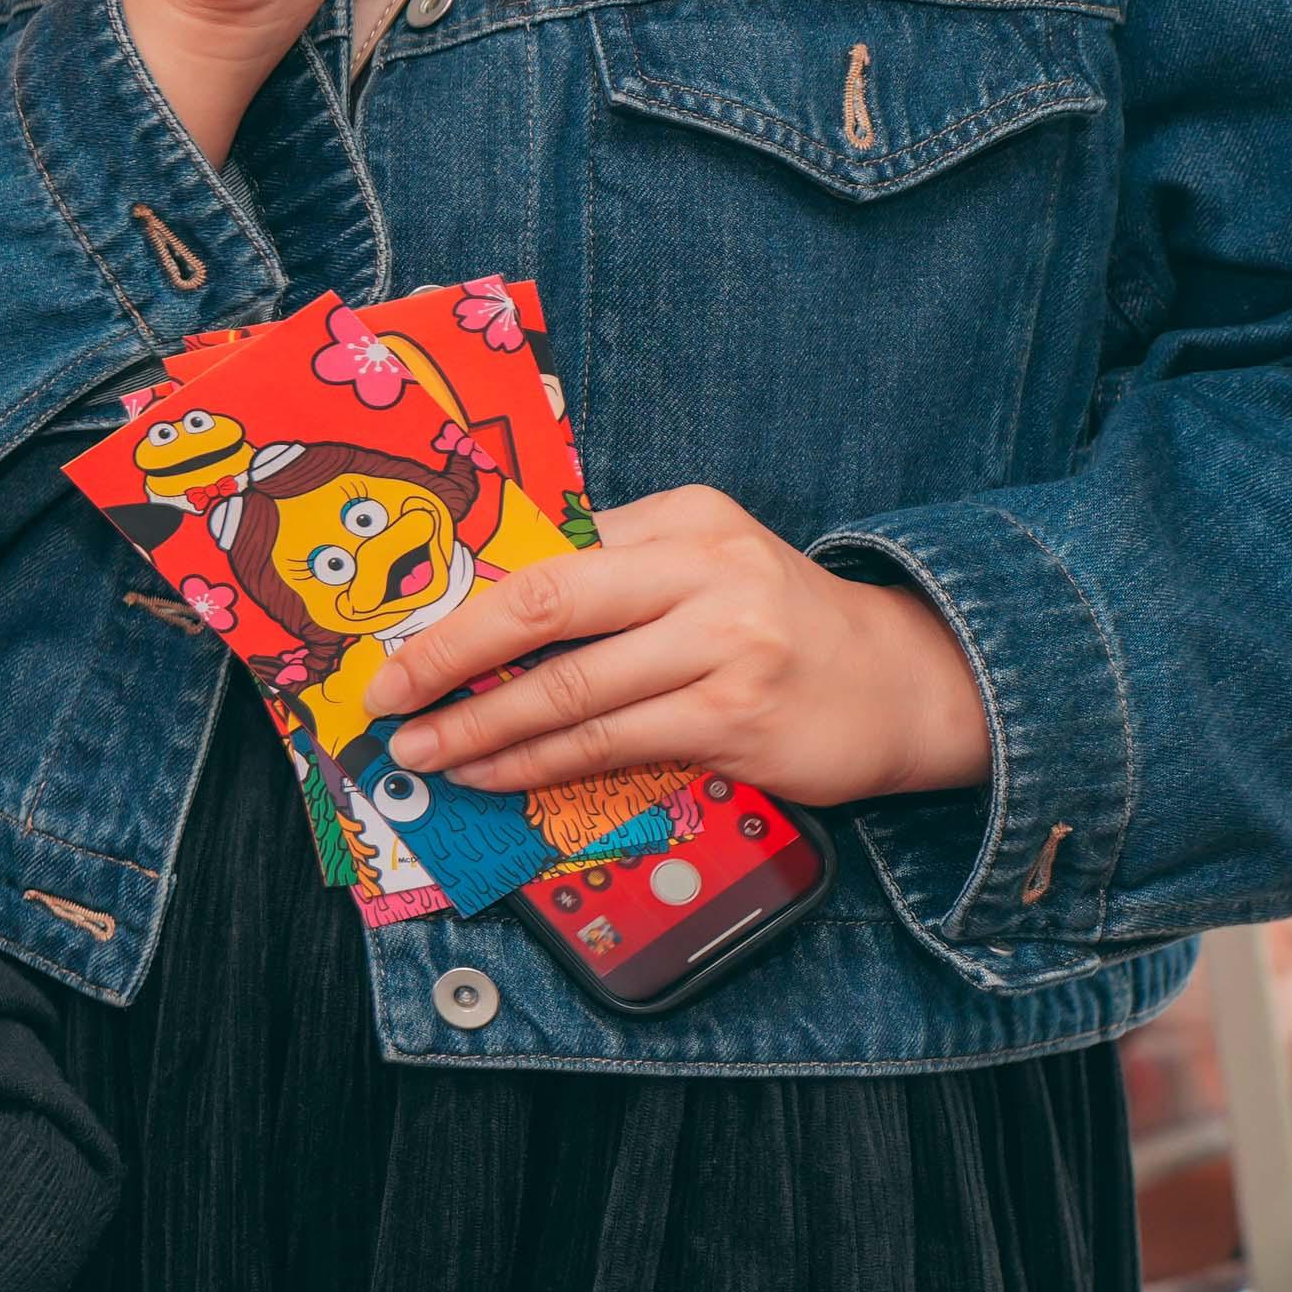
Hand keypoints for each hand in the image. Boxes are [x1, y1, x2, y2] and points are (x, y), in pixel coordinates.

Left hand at [369, 485, 991, 805]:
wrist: (906, 682)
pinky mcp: (734, 721)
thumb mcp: (703, 564)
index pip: (547, 548)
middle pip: (542, 604)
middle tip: (385, 692)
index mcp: (683, 517)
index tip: (398, 626)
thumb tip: (480, 602)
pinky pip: (609, 744)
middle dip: (446, 652)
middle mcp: (704, 571)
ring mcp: (724, 648)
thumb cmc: (776, 622)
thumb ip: (611, 569)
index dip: (463, 592)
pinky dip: (537, 762)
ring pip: (568, 690)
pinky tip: (493, 773)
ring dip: (480, 726)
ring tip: (422, 750)